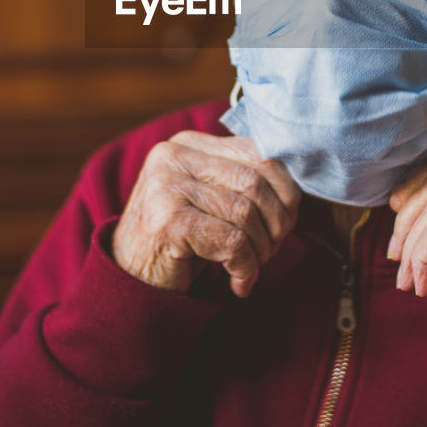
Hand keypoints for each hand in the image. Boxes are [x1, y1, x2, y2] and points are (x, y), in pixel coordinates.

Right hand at [113, 131, 300, 297]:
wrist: (131, 280)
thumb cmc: (181, 240)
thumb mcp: (211, 198)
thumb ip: (243, 181)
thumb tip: (296, 189)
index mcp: (189, 143)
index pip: (258, 152)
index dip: (285, 191)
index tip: (285, 223)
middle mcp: (173, 155)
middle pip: (256, 183)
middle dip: (275, 224)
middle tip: (271, 250)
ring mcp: (166, 185)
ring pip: (246, 214)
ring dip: (260, 251)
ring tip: (251, 268)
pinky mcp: (168, 220)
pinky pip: (232, 242)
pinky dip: (245, 268)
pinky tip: (238, 283)